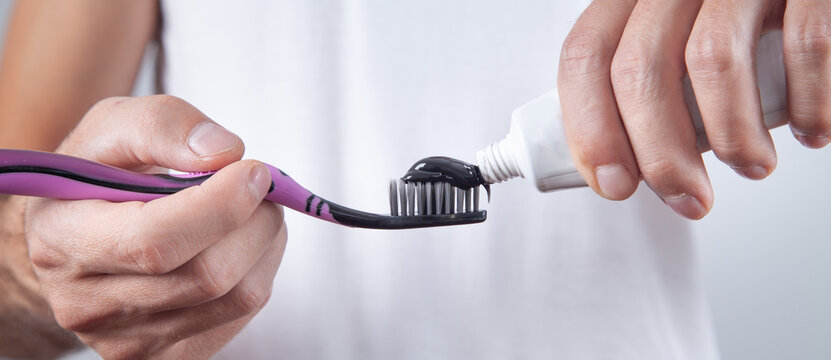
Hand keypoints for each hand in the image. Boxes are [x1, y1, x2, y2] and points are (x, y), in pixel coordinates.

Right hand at [25, 95, 286, 358]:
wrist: (77, 240)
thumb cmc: (98, 176)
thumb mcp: (113, 127)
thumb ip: (163, 125)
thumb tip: (224, 152)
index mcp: (63, 240)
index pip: (155, 241)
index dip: (221, 206)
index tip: (253, 170)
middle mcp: (90, 305)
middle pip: (208, 275)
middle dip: (255, 220)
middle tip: (260, 186)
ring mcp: (130, 341)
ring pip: (237, 297)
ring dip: (265, 243)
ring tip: (252, 210)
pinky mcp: (169, 354)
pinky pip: (242, 314)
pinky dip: (258, 270)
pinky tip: (238, 244)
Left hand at [558, 0, 827, 218]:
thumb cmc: (745, 26)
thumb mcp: (679, 42)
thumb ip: (649, 86)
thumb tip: (623, 164)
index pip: (585, 54)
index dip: (591, 128)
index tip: (613, 182)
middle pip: (639, 66)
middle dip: (659, 154)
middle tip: (686, 196)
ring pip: (712, 60)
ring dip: (733, 137)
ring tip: (752, 164)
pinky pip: (805, 44)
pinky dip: (808, 103)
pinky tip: (811, 128)